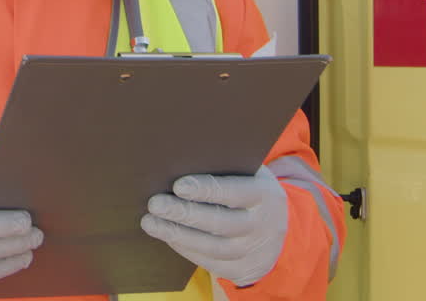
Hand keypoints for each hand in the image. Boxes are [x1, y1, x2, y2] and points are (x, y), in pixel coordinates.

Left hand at [140, 165, 287, 287]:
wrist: (275, 227)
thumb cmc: (248, 188)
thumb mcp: (248, 173)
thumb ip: (223, 165)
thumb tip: (179, 156)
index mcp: (265, 194)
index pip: (234, 192)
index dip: (206, 190)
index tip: (178, 186)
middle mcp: (263, 225)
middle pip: (220, 222)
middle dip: (184, 213)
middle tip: (155, 204)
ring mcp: (254, 250)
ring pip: (212, 247)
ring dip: (177, 234)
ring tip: (150, 222)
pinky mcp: (243, 269)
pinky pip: (210, 262)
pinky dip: (185, 248)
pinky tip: (166, 235)